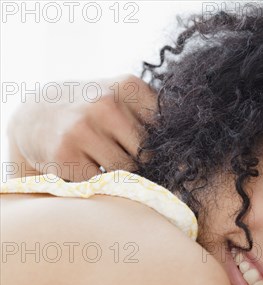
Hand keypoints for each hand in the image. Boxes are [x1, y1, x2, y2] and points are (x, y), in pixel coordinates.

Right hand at [7, 75, 155, 180]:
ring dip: (121, 173)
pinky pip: (101, 181)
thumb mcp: (125, 99)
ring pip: (127, 170)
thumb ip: (155, 119)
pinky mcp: (65, 155)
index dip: (163, 144)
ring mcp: (83, 128)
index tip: (154, 147)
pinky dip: (98, 180)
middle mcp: (105, 103)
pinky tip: (86, 163)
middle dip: (142, 161)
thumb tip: (187, 164)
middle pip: (147, 153)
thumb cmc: (96, 112)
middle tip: (122, 152)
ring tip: (104, 156)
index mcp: (128, 86)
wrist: (37, 115)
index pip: (165, 128)